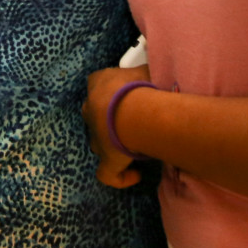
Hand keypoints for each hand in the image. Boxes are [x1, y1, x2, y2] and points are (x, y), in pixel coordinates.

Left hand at [83, 66, 147, 189]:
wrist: (135, 112)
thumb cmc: (140, 86)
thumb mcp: (145, 70)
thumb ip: (147, 72)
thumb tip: (156, 72)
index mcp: (98, 82)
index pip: (98, 82)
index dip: (111, 90)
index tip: (128, 94)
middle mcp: (91, 108)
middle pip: (94, 113)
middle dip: (108, 118)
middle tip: (132, 121)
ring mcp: (96, 137)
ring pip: (99, 142)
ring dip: (112, 144)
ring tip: (134, 146)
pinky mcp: (106, 161)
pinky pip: (108, 174)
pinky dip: (120, 177)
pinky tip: (135, 175)